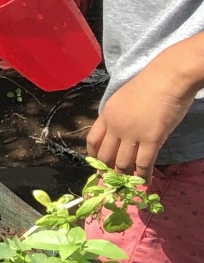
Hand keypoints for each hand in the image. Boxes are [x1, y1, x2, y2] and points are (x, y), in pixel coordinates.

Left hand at [88, 54, 196, 176]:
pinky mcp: (151, 139)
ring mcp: (132, 134)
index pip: (93, 140)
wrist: (168, 77)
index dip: (94, 155)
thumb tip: (123, 131)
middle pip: (106, 155)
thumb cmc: (151, 83)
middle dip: (108, 170)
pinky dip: (142, 175)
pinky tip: (144, 182)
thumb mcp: (124, 98)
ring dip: (125, 175)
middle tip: (112, 181)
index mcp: (107, 114)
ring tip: (128, 185)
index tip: (98, 165)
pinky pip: (143, 163)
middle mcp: (115, 126)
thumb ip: (120, 115)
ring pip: (123, 162)